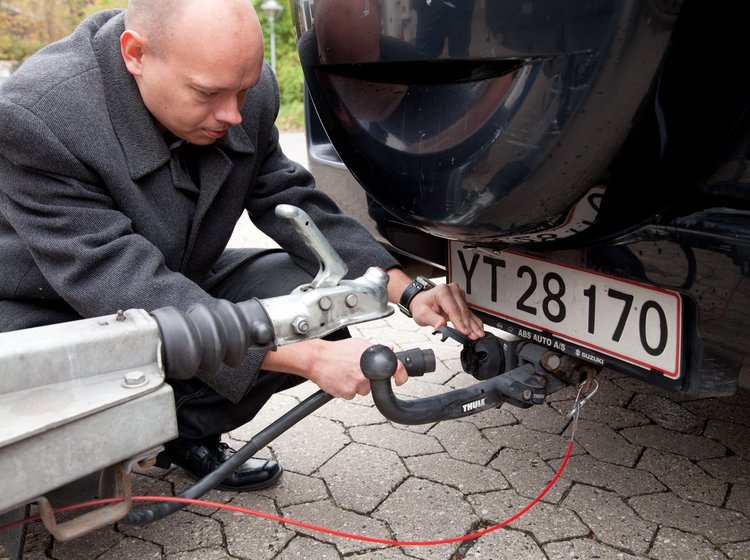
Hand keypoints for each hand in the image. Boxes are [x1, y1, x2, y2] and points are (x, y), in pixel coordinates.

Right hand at [262, 338, 407, 399]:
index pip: (395, 368)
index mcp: (372, 358)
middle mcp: (367, 372)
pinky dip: (346, 389)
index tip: (400, 380)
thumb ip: (375, 348)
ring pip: (363, 390)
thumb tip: (391, 350)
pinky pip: (351, 395)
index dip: (401, 376)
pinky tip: (339, 379)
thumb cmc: (335, 350)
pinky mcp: (348, 393)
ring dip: (356, 385)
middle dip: (367, 379)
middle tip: (354, 369)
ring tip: (344, 373)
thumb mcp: (358, 343)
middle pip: (375, 383)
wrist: (316, 358)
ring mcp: (358, 383)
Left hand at [409, 282, 484, 339]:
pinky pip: (469, 313)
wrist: (420, 301)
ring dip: (474, 325)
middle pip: (463, 311)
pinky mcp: (461, 302)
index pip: (453, 309)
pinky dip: (474, 322)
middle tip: (474, 336)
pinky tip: (479, 329)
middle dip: (468, 325)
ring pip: (468, 312)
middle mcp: (452, 291)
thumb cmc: (421, 305)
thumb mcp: (422, 313)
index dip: (459, 322)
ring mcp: (458, 295)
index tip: (464, 332)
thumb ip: (432, 319)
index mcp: (442, 291)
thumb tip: (441, 326)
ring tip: (479, 335)